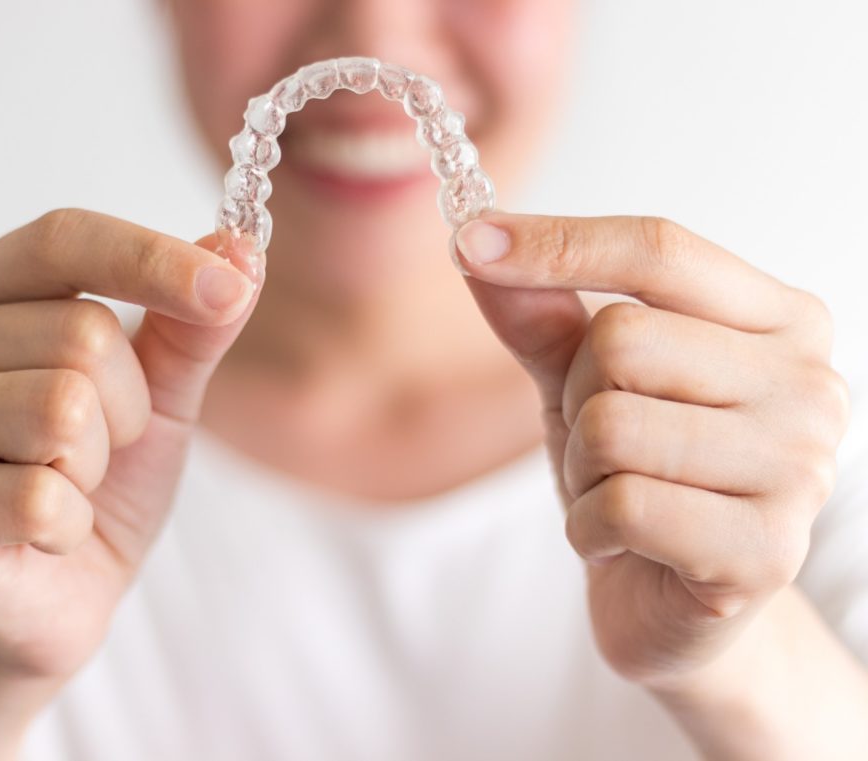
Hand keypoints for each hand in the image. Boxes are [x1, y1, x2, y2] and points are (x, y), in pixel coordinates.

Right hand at [0, 209, 259, 681]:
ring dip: (97, 463)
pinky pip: (38, 497)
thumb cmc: (104, 478)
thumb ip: (194, 323)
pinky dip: (71, 524)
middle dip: (128, 407)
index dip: (152, 260)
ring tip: (69, 482)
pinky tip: (44, 533)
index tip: (231, 287)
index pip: (64, 240)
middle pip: (80, 335)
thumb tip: (242, 249)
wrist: (61, 592)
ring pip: (60, 410)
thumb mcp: (161, 391)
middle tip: (102, 446)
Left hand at [457, 213, 848, 685]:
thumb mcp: (582, 382)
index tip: (468, 240)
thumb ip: (541, 314)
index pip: (660, 251)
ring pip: (613, 425)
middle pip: (623, 338)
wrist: (670, 599)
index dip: (557, 242)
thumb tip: (474, 237)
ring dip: (580, 470)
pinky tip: (619, 543)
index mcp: (780, 318)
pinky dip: (588, 527)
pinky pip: (623, 506)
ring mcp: (800, 470)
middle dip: (575, 398)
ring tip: (612, 495)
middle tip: (599, 447)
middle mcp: (809, 383)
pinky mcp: (765, 551)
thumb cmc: (639, 474)